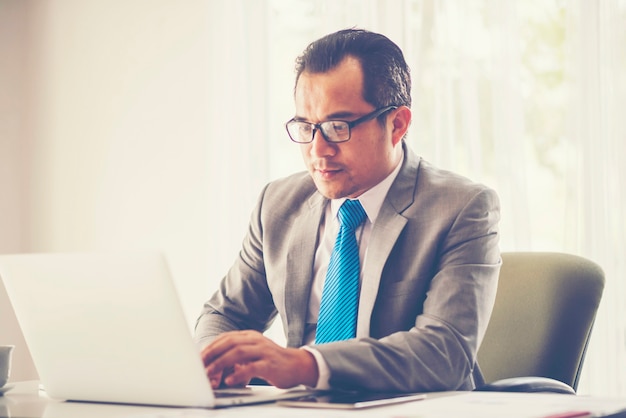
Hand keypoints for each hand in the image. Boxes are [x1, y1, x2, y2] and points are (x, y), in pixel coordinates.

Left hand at [200, 330, 318, 388]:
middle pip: (230, 343)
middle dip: (212, 353)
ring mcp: (263, 351)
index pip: (226, 337)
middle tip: (200, 365)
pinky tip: (230, 380)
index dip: (211, 346)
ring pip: (238, 353)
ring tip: (210, 372)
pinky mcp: (270, 364)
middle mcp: (256, 340)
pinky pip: (251, 367)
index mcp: (250, 336)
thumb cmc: (272, 361)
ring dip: (221, 363)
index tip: (199, 357)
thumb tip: (215, 364)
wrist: (297, 365)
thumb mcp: (253, 354)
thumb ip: (237, 356)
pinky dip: (238, 374)